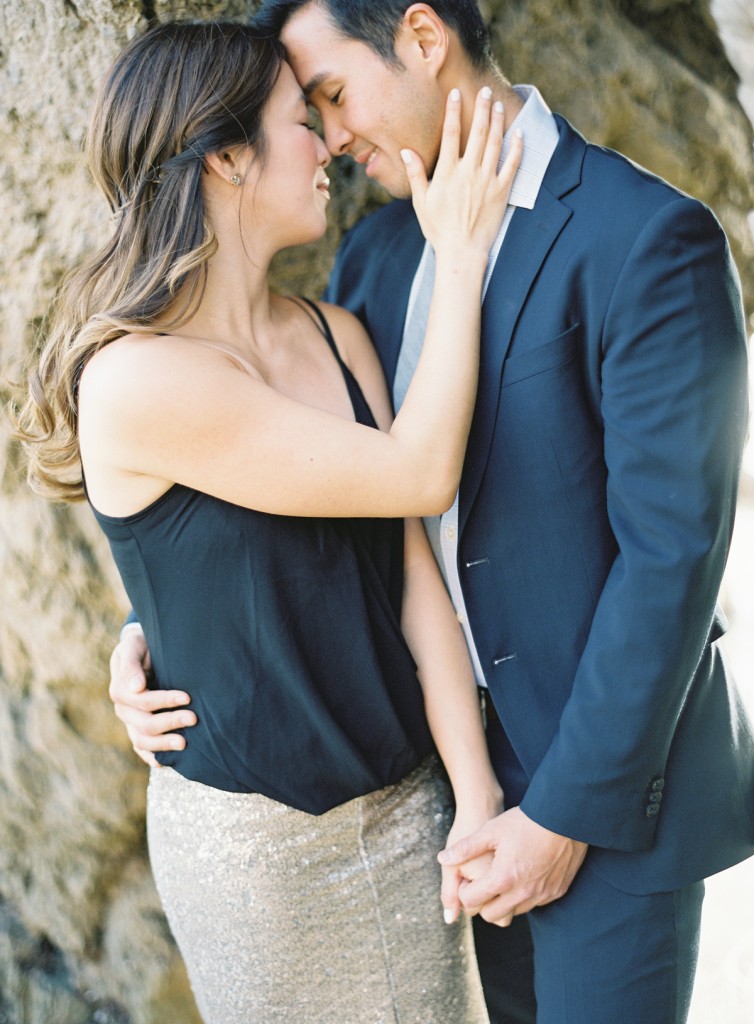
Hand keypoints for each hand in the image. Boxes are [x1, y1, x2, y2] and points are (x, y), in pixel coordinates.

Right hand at [109, 625, 195, 766]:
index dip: (165, 700)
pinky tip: (166, 761)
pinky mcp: (137, 729)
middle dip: (171, 722)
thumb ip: (131, 664)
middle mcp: (123, 709)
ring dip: (164, 744)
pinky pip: (141, 748)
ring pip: (142, 740)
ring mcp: (129, 722)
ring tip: (185, 743)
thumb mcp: (134, 645)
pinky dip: (152, 756)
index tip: (187, 697)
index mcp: (120, 689)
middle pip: (144, 723)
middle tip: (194, 718)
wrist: (142, 652)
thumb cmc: (141, 645)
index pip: (143, 701)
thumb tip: (136, 687)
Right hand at [401, 86, 521, 262]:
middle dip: (481, 108)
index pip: (451, 134)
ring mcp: (487, 180)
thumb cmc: (439, 229)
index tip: (456, 94)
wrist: (462, 251)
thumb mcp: (421, 202)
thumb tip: (406, 151)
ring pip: (495, 143)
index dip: (453, 111)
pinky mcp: (501, 191)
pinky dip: (517, 147)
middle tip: (484, 91)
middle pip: (477, 132)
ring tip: (498, 105)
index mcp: (447, 172)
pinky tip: (518, 133)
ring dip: (497, 121)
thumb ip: (415, 174)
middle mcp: (469, 172)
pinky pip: (512, 164)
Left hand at [438, 806, 587, 926]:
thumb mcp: (491, 830)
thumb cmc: (524, 822)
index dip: (464, 891)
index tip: (467, 879)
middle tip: (482, 883)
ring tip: (502, 878)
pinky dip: (524, 897)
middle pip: (491, 915)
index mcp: (502, 879)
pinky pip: (534, 904)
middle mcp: (522, 894)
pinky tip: (523, 876)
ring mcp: (541, 896)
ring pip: (513, 912)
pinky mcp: (555, 893)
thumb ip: (465, 848)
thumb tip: (442, 858)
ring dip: (503, 902)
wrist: (563, 817)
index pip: (471, 902)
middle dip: (481, 902)